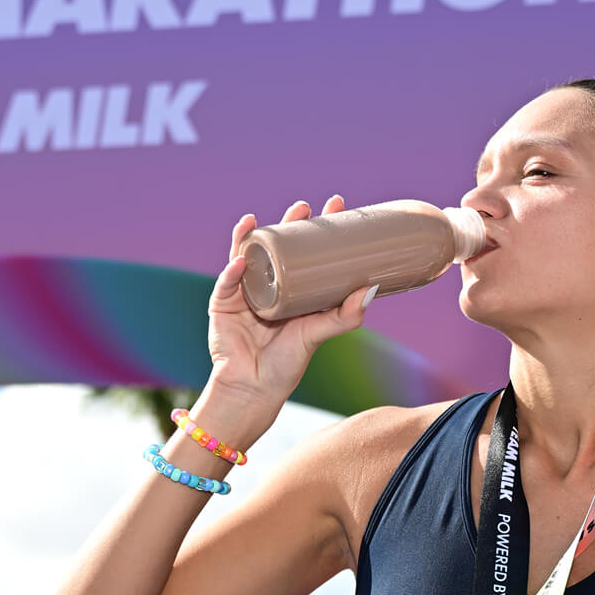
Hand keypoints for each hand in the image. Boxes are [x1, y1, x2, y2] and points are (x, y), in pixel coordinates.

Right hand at [207, 195, 375, 408]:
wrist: (254, 388)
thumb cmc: (287, 364)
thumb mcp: (318, 333)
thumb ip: (345, 315)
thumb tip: (371, 288)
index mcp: (292, 289)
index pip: (307, 250)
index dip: (318, 228)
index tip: (337, 206)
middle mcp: (268, 284)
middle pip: (277, 246)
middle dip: (288, 224)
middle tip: (304, 208)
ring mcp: (243, 291)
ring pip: (246, 255)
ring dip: (252, 235)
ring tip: (260, 221)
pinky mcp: (223, 304)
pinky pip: (227, 282)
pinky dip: (232, 270)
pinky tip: (241, 258)